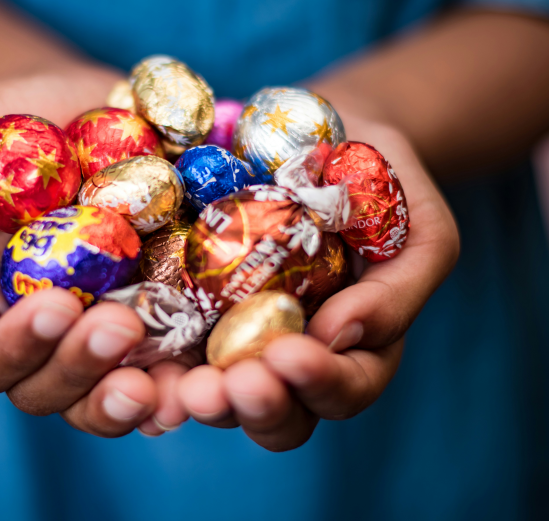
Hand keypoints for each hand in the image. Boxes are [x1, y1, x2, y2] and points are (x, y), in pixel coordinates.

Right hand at [0, 66, 187, 435]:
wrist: (92, 108)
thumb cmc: (14, 121)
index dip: (11, 349)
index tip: (56, 304)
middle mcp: (39, 336)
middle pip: (44, 392)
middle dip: (81, 371)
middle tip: (120, 325)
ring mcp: (100, 336)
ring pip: (105, 400)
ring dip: (131, 401)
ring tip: (164, 380)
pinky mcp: (161, 326)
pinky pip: (170, 373)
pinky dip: (187, 384)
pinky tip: (209, 376)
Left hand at [176, 116, 459, 450]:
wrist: (326, 132)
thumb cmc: (384, 180)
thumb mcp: (419, 225)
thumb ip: (399, 287)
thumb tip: (340, 334)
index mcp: (358, 351)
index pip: (346, 389)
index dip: (319, 384)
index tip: (289, 353)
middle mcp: (293, 360)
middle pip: (279, 417)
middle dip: (253, 407)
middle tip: (223, 386)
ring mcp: (237, 341)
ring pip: (218, 397)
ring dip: (198, 398)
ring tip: (178, 386)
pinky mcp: (186, 310)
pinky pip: (164, 352)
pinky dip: (148, 367)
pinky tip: (129, 364)